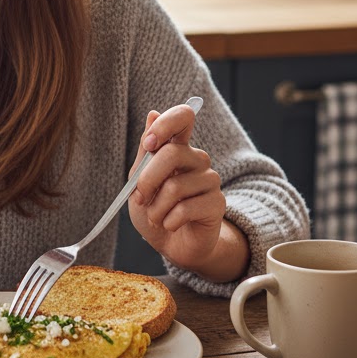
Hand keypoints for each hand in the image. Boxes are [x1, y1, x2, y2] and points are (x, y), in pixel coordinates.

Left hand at [127, 103, 236, 278]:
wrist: (171, 244)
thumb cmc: (154, 210)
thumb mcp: (139, 181)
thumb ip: (145, 153)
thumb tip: (152, 114)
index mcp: (178, 148)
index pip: (183, 117)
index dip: (166, 124)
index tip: (148, 144)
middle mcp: (197, 159)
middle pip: (172, 153)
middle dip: (146, 180)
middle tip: (139, 198)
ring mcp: (210, 180)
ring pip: (175, 187)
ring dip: (156, 208)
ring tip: (157, 217)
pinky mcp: (217, 203)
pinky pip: (185, 208)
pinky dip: (168, 221)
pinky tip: (170, 224)